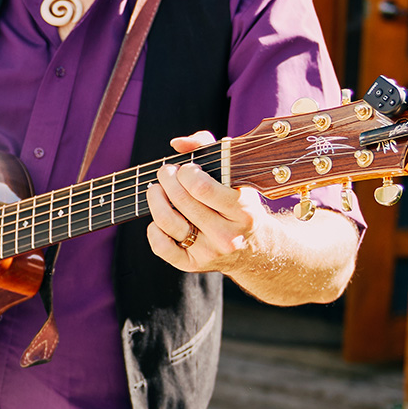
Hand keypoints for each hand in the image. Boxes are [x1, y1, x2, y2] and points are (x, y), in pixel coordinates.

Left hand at [144, 130, 270, 273]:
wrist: (254, 248)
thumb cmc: (239, 202)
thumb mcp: (236, 174)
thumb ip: (210, 148)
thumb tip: (178, 144)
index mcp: (242, 210)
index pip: (202, 188)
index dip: (186, 172)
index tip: (185, 168)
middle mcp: (227, 234)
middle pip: (182, 200)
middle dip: (167, 178)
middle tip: (166, 172)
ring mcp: (209, 252)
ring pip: (167, 221)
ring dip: (155, 198)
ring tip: (156, 189)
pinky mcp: (194, 265)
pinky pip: (161, 247)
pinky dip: (153, 229)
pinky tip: (158, 219)